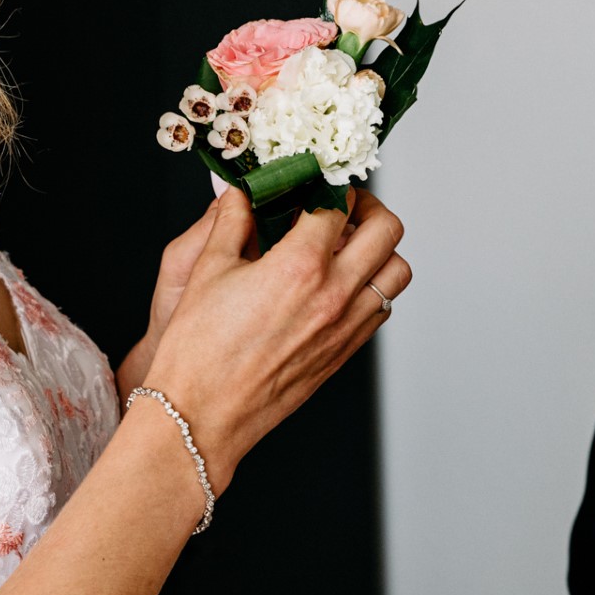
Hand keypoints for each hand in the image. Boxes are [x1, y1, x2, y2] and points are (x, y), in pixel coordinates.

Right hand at [139, 185, 409, 493]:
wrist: (202, 413)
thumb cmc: (198, 348)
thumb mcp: (207, 270)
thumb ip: (230, 222)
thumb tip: (239, 193)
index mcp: (300, 265)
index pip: (337, 203)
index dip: (326, 184)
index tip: (314, 181)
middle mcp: (334, 294)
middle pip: (386, 230)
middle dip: (367, 207)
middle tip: (341, 205)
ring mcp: (345, 326)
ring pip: (396, 272)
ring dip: (378, 250)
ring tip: (346, 246)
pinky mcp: (344, 353)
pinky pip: (380, 309)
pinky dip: (370, 287)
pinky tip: (337, 285)